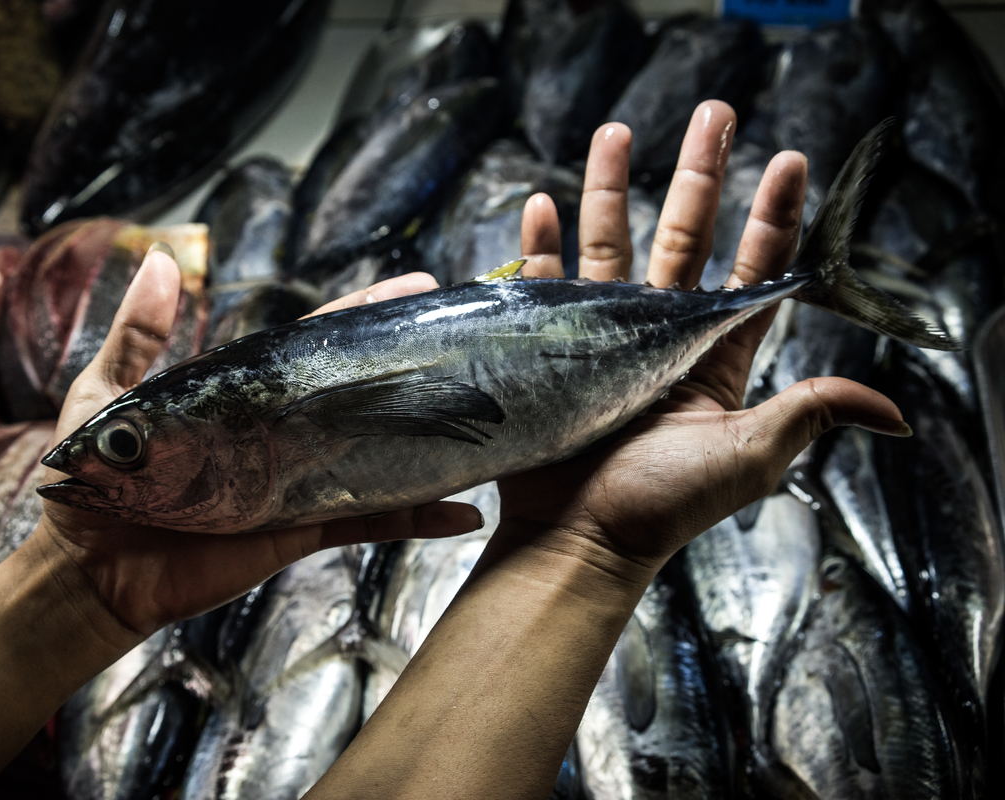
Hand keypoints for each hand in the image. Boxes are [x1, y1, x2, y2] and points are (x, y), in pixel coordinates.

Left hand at [36, 256, 480, 638]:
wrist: (90, 569)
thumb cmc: (95, 477)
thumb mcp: (107, 393)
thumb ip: (139, 334)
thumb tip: (160, 258)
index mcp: (244, 397)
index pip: (313, 346)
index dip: (362, 316)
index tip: (415, 288)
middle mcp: (283, 434)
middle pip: (360, 393)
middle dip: (413, 365)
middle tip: (468, 335)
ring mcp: (299, 481)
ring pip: (378, 454)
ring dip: (430, 439)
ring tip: (488, 417)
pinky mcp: (304, 528)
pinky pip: (370, 521)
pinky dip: (417, 518)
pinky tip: (463, 511)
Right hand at [498, 101, 909, 581]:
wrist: (577, 540)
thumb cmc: (661, 506)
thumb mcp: (749, 456)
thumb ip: (809, 415)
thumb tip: (891, 411)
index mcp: (711, 361)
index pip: (750, 273)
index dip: (772, 219)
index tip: (788, 162)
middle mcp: (659, 340)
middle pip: (684, 240)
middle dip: (700, 175)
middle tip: (712, 116)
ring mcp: (601, 341)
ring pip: (611, 248)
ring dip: (611, 190)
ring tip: (615, 131)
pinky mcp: (549, 351)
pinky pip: (543, 287)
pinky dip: (540, 247)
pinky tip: (541, 206)